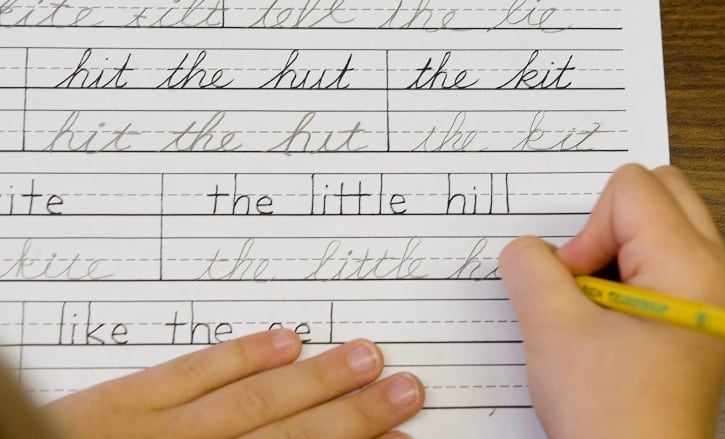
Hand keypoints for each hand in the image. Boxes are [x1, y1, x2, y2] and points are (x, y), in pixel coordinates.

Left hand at [44, 331, 423, 438]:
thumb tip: (297, 438)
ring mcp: (154, 434)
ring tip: (363, 357)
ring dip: (313, 381)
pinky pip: (187, 375)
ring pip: (249, 404)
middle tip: (404, 391)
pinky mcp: (118, 405)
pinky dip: (239, 356)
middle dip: (355, 416)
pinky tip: (282, 341)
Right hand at [499, 164, 724, 438]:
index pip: (631, 187)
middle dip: (606, 227)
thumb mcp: (552, 330)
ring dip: (612, 253)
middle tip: (586, 282)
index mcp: (689, 266)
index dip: (586, 231)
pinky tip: (605, 322)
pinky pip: (658, 260)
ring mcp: (708, 292)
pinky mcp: (694, 311)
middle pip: (657, 191)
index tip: (576, 287)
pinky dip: (623, 275)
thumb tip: (524, 249)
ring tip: (595, 309)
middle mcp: (712, 271)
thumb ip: (528, 268)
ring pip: (657, 224)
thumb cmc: (612, 415)